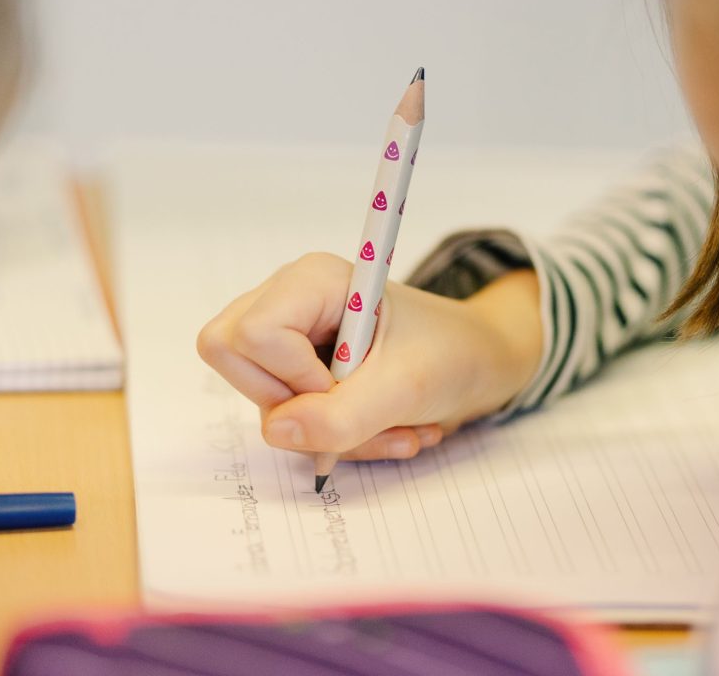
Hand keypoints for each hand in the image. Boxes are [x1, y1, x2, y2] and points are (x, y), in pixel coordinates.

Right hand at [197, 252, 541, 460]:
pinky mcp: (300, 371)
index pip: (249, 335)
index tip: (346, 381)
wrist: (485, 361)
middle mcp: (290, 301)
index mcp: (312, 280)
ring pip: (266, 404)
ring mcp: (291, 338)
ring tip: (395, 425)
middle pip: (233, 361)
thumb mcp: (407, 386)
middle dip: (297, 407)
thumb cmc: (454, 352)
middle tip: (357, 405)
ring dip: (335, 433)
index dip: (291, 375)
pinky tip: (389, 427)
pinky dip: (340, 438)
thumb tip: (277, 432)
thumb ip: (342, 414)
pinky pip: (289, 420)